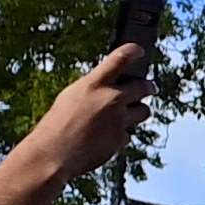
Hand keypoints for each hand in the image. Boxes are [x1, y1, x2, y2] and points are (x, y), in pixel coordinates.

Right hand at [22, 45, 154, 183]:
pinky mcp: (121, 138)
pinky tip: (103, 138)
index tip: (139, 50)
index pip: (120, 59)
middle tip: (150, 87)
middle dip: (148, 87)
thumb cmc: (57, 124)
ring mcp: (119, 119)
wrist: (54, 154)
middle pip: (143, 87)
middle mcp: (111, 98)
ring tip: (125, 115)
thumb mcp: (71, 96)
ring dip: (138, 111)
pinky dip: (120, 134)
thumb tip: (110, 86)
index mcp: (93, 84)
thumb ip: (93, 89)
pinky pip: (128, 133)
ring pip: (144, 111)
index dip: (133, 51)